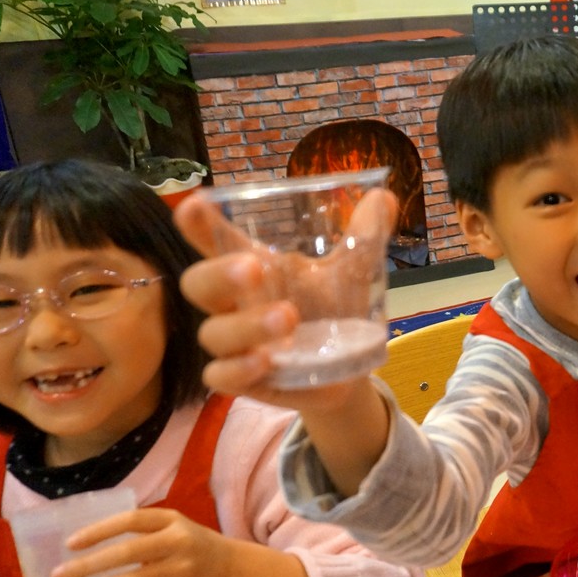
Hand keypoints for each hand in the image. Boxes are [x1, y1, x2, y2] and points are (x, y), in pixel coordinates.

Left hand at [51, 509, 232, 576]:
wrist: (227, 567)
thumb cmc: (188, 543)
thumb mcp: (171, 525)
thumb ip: (139, 530)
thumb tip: (86, 547)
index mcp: (172, 520)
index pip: (132, 521)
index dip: (100, 531)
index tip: (70, 544)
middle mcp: (179, 543)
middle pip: (128, 554)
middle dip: (88, 566)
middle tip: (58, 576)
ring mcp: (181, 571)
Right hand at [174, 188, 396, 413]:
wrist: (348, 370)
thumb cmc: (334, 310)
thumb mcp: (352, 272)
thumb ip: (363, 236)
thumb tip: (384, 196)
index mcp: (255, 267)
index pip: (215, 240)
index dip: (198, 223)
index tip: (193, 204)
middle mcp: (234, 303)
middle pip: (199, 284)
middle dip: (219, 274)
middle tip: (253, 267)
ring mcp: (235, 343)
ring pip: (214, 332)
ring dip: (247, 324)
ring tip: (288, 316)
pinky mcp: (243, 380)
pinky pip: (222, 376)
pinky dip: (239, 368)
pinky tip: (265, 360)